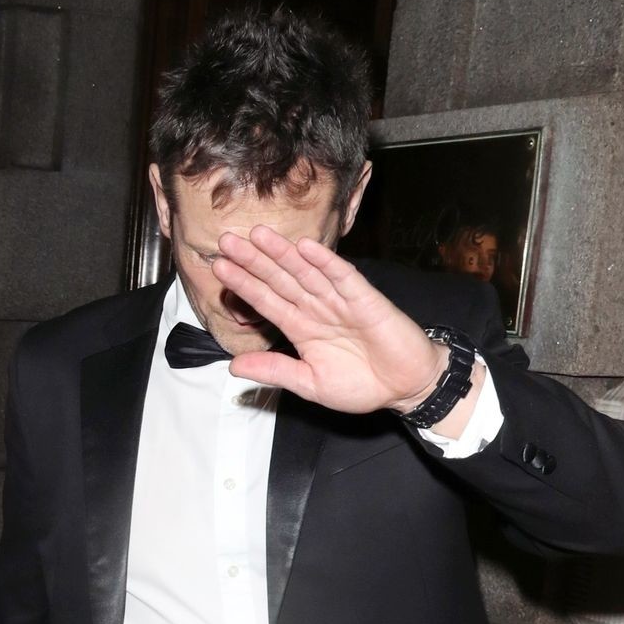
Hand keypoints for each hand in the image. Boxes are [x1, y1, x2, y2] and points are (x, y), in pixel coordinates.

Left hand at [211, 227, 450, 414]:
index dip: (244, 284)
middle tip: (227, 240)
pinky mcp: (366, 300)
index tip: (219, 268)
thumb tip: (234, 365)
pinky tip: (306, 247)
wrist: (405, 388)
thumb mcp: (309, 384)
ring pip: (306, 272)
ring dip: (283, 253)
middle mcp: (317, 308)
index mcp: (302, 327)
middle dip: (255, 260)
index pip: (267, 301)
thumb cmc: (361, 385)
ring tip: (258, 234)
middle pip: (281, 279)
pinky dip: (325, 262)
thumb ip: (274, 370)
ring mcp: (340, 301)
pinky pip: (343, 278)